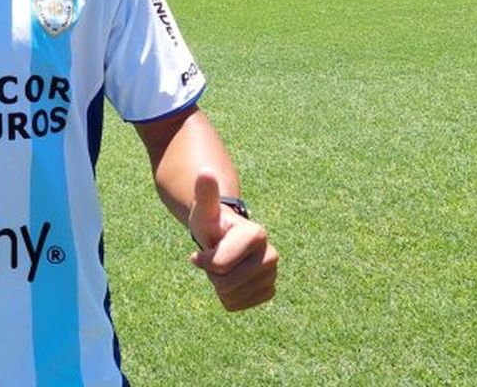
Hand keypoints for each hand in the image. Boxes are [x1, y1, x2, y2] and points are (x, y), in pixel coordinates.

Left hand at [187, 170, 278, 310]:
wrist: (225, 238)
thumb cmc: (212, 222)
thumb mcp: (204, 209)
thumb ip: (205, 193)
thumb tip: (205, 171)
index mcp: (256, 234)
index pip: (219, 265)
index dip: (203, 261)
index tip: (203, 249)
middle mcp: (271, 255)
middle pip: (227, 284)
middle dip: (213, 274)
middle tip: (215, 257)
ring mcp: (273, 275)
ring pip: (233, 296)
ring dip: (220, 285)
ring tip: (224, 266)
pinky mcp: (269, 290)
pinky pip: (240, 304)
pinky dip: (229, 296)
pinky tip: (231, 279)